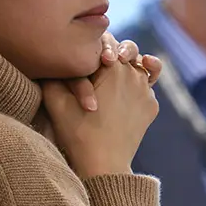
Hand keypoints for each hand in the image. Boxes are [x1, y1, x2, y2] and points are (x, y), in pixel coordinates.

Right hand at [42, 37, 161, 177]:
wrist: (103, 165)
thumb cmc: (76, 132)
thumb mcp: (55, 99)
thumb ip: (54, 71)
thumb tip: (55, 53)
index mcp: (114, 67)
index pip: (106, 40)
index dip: (96, 41)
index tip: (89, 50)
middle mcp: (135, 75)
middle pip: (126, 50)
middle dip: (115, 51)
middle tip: (105, 60)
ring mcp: (147, 92)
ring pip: (139, 67)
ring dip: (129, 66)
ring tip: (117, 71)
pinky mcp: (151, 107)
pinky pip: (146, 88)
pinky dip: (136, 86)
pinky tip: (123, 93)